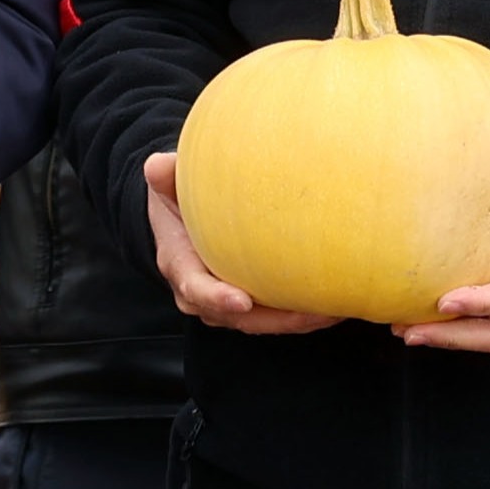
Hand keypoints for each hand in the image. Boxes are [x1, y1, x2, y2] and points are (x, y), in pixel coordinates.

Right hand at [140, 150, 333, 333]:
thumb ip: (166, 177)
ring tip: (332, 310)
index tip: (242, 300)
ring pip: (261, 323)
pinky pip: (274, 318)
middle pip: (238, 317)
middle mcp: (200, 293)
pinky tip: (332, 306)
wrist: (180, 222)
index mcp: (180, 266)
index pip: (196, 288)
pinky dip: (301, 315)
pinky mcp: (246, 307)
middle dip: (276, 320)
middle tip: (312, 311)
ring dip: (296, 321)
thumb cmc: (178, 201)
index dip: (217, 298)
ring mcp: (223, 304)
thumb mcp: (170, 186)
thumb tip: (157, 165)